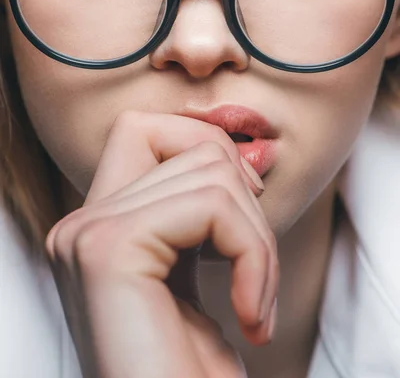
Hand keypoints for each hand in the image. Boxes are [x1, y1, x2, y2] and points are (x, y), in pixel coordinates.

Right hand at [46, 111, 278, 377]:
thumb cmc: (192, 371)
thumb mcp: (201, 268)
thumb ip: (204, 206)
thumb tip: (246, 152)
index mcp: (100, 226)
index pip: (146, 128)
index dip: (204, 147)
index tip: (243, 210)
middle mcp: (81, 224)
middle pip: (188, 142)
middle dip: (247, 197)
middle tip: (256, 268)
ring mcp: (86, 234)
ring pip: (210, 170)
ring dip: (259, 239)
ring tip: (255, 301)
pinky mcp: (108, 251)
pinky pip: (211, 206)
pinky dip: (254, 256)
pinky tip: (249, 315)